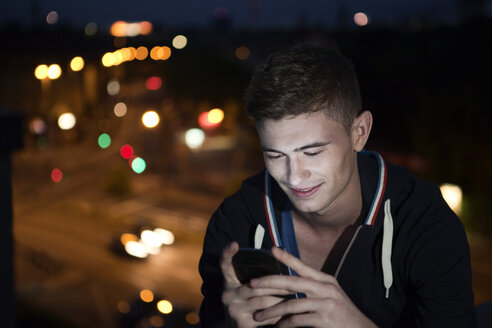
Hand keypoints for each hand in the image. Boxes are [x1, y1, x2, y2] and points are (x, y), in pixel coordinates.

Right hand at [220, 242, 287, 326]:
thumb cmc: (248, 303)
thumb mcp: (246, 288)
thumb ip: (256, 277)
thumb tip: (278, 253)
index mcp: (229, 282)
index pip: (224, 265)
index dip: (227, 253)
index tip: (235, 244)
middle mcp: (228, 295)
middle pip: (254, 286)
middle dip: (277, 285)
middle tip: (295, 283)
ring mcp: (234, 310)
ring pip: (263, 302)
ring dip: (281, 300)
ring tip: (296, 297)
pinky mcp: (242, 325)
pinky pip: (266, 319)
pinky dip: (279, 316)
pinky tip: (290, 314)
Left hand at [250, 247, 377, 327]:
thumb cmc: (343, 315)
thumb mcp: (332, 295)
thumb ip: (315, 288)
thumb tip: (292, 284)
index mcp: (326, 280)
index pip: (303, 266)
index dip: (287, 257)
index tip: (272, 249)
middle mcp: (326, 288)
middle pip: (291, 282)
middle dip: (269, 282)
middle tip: (252, 284)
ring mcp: (326, 304)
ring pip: (291, 304)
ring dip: (272, 311)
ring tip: (258, 316)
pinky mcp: (324, 319)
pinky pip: (298, 321)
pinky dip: (284, 325)